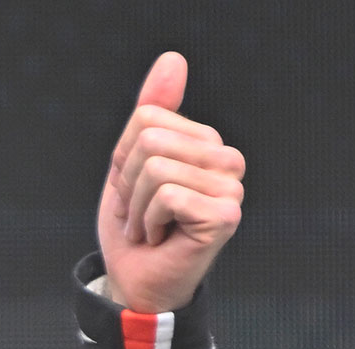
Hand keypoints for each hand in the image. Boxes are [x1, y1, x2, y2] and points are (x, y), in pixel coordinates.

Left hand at [97, 52, 244, 313]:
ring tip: (152, 228)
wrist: (137, 283)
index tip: (135, 193)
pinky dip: (149, 222)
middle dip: (129, 184)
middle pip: (150, 141)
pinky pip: (167, 195)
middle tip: (142, 215)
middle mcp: (227, 161)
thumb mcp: (130, 165)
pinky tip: (162, 239)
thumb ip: (152, 113)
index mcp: (206, 144)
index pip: (146, 119)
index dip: (123, 160)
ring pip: (156, 168)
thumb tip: (173, 60)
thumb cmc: (137, 230)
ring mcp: (230, 188)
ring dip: (138, 208)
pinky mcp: (225, 214)